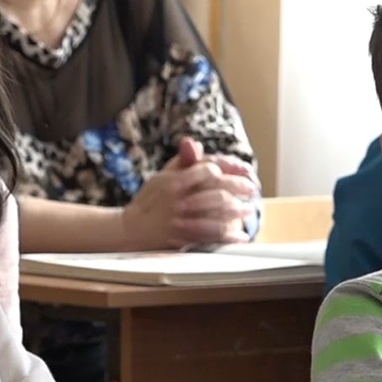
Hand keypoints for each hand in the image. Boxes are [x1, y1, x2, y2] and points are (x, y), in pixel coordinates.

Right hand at [122, 138, 258, 248]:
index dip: (228, 169)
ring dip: (238, 212)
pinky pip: (211, 237)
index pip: (208, 169)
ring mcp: (181, 220)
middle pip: (217, 192)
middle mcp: (178, 200)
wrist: (130, 230)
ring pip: (217, 215)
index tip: (241, 172)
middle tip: (252, 190)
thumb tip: (194, 144)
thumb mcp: (162, 176)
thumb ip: (182, 161)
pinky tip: (240, 236)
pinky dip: (228, 236)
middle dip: (240, 189)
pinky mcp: (182, 238)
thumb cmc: (150, 200)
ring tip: (248, 210)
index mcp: (174, 180)